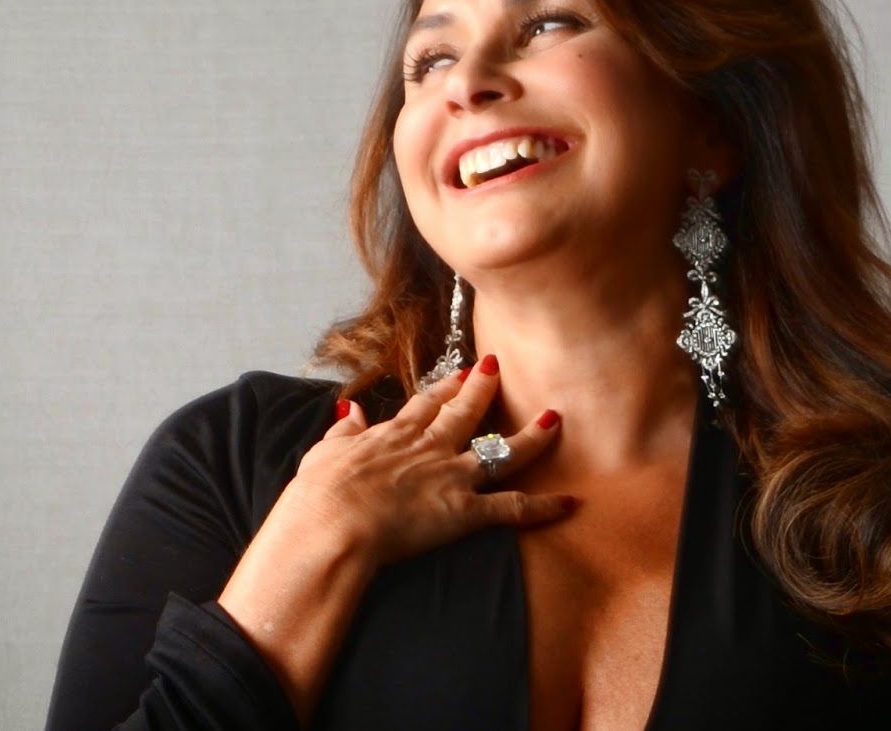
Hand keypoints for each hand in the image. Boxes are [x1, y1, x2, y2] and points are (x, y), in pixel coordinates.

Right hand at [283, 356, 573, 568]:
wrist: (334, 523)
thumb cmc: (321, 494)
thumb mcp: (325, 452)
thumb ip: (343, 430)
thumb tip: (349, 411)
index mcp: (396, 435)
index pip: (427, 403)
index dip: (447, 387)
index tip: (463, 372)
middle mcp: (430, 448)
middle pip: (467, 412)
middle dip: (486, 389)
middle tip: (502, 368)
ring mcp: (452, 477)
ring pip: (503, 451)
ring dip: (533, 436)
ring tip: (555, 419)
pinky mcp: (465, 511)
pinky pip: (513, 508)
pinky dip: (544, 507)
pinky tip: (570, 502)